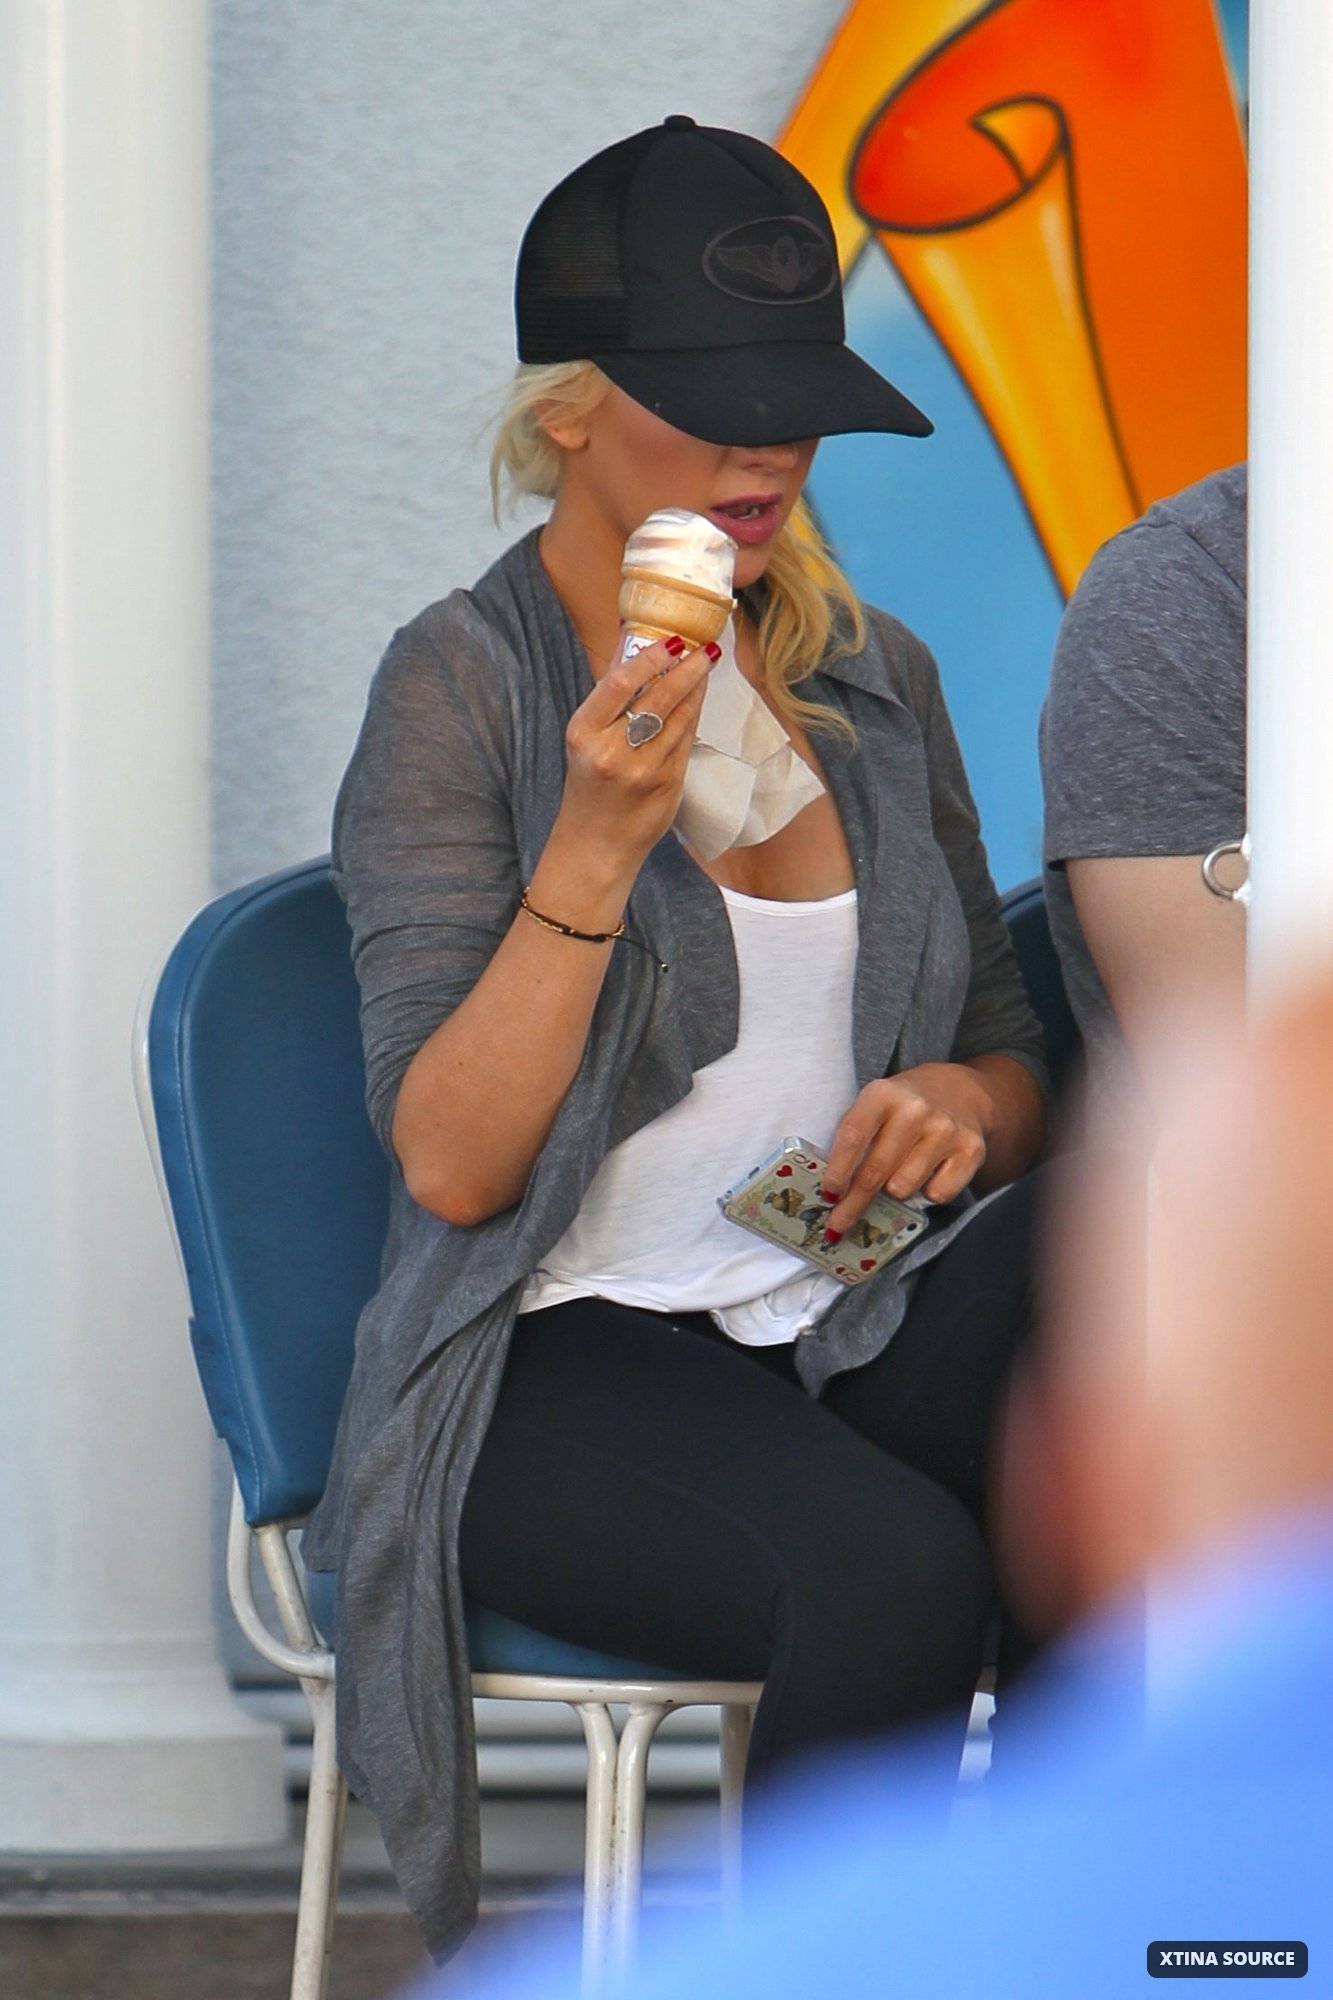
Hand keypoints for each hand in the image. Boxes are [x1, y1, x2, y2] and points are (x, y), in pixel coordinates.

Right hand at [555, 635, 719, 877]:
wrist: (595, 844)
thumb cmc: (590, 787)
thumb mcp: (586, 741)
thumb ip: (610, 699)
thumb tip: (635, 649)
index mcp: (584, 734)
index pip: (618, 684)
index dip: (649, 658)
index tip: (671, 642)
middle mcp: (612, 752)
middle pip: (657, 698)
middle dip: (686, 670)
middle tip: (704, 650)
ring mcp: (643, 770)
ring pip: (679, 718)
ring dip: (696, 690)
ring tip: (705, 667)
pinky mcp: (667, 785)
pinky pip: (686, 741)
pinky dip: (693, 717)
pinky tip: (698, 701)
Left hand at [821, 1064, 993, 1237]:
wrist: (962, 1091)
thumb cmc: (905, 1107)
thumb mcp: (875, 1106)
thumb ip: (856, 1138)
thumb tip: (834, 1192)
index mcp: (883, 1094)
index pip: (853, 1138)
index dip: (838, 1172)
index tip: (828, 1196)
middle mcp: (916, 1109)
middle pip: (876, 1171)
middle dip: (853, 1204)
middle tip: (838, 1224)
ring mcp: (946, 1130)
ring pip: (904, 1188)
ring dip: (895, 1191)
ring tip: (897, 1176)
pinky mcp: (971, 1150)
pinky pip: (937, 1194)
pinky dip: (928, 1193)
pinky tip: (928, 1174)